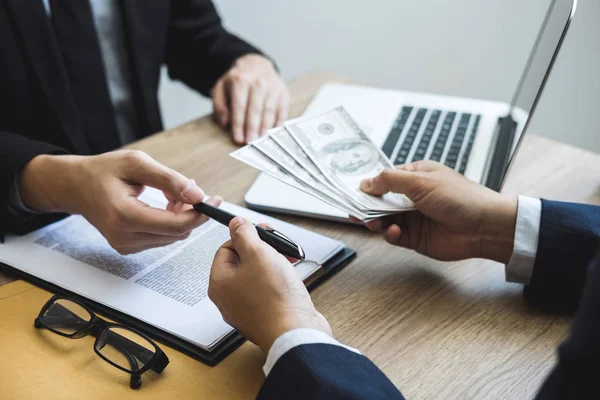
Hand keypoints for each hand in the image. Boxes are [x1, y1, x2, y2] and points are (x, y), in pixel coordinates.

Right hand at [18, 150, 221, 254]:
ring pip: (172, 237)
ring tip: (174, 194)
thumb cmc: (103, 171)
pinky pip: (162, 238)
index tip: (214, 200)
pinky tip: (165, 205)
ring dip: (181, 217)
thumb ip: (169, 179)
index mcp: (124, 216)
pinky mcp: (128, 247)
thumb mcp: (137, 163)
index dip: (199, 214)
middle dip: (191, 213)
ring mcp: (125, 245)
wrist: (77, 186)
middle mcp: (124, 237)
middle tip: (191, 189)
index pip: (175, 225)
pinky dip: (170, 222)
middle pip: (177, 233)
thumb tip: (198, 194)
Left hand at [208, 217, 330, 352]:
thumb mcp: (258, 254)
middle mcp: (229, 298)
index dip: (245, 237)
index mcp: (220, 283)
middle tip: (278, 244)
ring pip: (257, 275)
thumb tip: (236, 223)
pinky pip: (268, 291)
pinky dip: (280, 280)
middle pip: (243, 262)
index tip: (262, 232)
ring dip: (274, 262)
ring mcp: (247, 309)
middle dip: (263, 249)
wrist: (295, 332)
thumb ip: (245, 235)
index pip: (226, 248)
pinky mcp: (265, 315)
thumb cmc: (275, 297)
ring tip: (289, 260)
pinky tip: (291, 277)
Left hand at [211, 54, 289, 144]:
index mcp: (241, 80)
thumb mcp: (221, 88)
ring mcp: (273, 87)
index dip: (238, 124)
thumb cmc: (238, 81)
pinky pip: (282, 110)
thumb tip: (225, 123)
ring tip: (260, 139)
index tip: (238, 138)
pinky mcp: (283, 93)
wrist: (256, 64)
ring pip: (269, 110)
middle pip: (255, 109)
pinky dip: (278, 122)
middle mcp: (258, 82)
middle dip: (252, 128)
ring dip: (265, 127)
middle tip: (250, 142)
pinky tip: (273, 131)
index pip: (239, 106)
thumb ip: (219, 106)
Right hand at [359, 161, 517, 262]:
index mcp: (416, 176)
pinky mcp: (416, 237)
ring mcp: (414, 217)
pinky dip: (389, 234)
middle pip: (381, 200)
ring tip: (372, 223)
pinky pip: (394, 236)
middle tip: (354, 210)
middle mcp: (413, 197)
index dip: (369, 185)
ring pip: (384, 219)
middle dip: (367, 205)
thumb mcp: (421, 181)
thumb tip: (367, 182)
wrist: (484, 227)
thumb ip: (391, 181)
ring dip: (376, 221)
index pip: (385, 179)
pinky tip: (392, 231)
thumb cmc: (462, 198)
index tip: (352, 191)